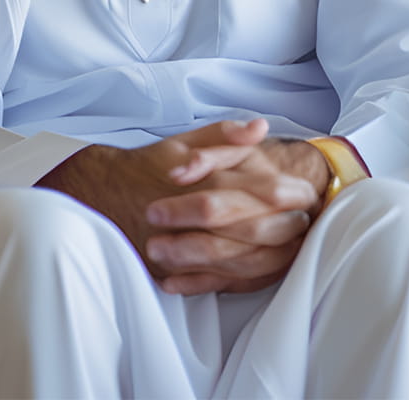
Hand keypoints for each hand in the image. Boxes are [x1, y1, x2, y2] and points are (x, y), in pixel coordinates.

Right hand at [42, 120, 319, 292]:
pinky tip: (257, 269)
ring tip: (287, 246)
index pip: (267, 191)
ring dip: (272, 254)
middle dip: (289, 227)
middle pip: (261, 229)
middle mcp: (200, 214)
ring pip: (244, 260)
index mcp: (210, 179)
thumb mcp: (185, 139)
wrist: (101, 194)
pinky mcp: (175, 270)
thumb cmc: (150, 166)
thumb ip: (226, 134)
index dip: (294, 195)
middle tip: (303, 223)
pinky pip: (218, 281)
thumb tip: (260, 127)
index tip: (307, 196)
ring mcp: (186, 246)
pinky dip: (242, 278)